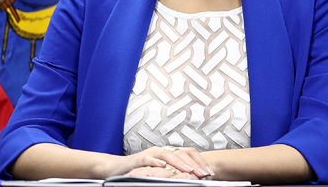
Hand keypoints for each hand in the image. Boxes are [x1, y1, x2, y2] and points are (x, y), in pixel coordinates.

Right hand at [99, 146, 214, 178]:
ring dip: (179, 163)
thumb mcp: (161, 171)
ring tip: (189, 171)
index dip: (200, 162)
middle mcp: (161, 151)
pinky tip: (163, 166)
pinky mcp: (138, 159)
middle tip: (203, 174)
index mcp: (169, 153)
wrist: (117, 168)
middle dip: (194, 164)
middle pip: (181, 153)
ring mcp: (150, 153)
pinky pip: (148, 158)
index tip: (210, 173)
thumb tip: (194, 177)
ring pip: (167, 154)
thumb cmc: (141, 170)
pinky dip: (156, 162)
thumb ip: (175, 171)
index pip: (189, 153)